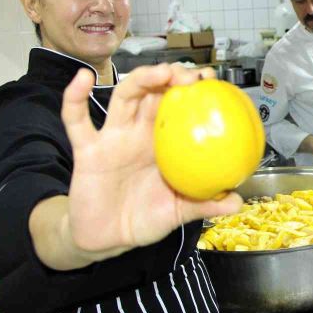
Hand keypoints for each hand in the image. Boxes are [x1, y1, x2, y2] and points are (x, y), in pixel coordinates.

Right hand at [60, 64, 243, 259]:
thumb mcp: (179, 211)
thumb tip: (238, 202)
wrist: (107, 239)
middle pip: (154, 93)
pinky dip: (74, 97)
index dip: (193, 89)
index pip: (180, 106)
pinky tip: (82, 78)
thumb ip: (206, 205)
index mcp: (162, 143)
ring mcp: (112, 137)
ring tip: (161, 72)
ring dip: (141, 80)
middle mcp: (138, 133)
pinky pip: (76, 120)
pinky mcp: (86, 149)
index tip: (212, 79)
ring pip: (124, 98)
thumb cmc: (144, 218)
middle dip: (171, 76)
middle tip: (190, 74)